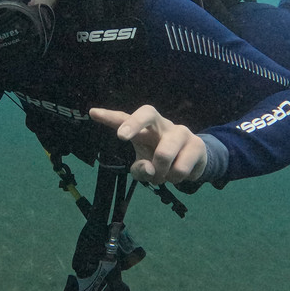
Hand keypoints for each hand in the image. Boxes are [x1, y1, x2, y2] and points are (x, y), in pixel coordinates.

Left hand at [90, 105, 206, 184]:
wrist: (194, 162)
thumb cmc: (160, 161)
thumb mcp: (145, 167)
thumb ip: (140, 170)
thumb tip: (149, 169)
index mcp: (144, 128)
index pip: (124, 117)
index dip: (109, 116)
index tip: (92, 113)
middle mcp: (161, 124)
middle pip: (147, 112)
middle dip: (133, 123)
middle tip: (121, 136)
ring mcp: (181, 132)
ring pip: (164, 153)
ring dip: (160, 173)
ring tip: (162, 176)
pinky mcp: (197, 145)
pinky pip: (180, 168)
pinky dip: (175, 178)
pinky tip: (177, 174)